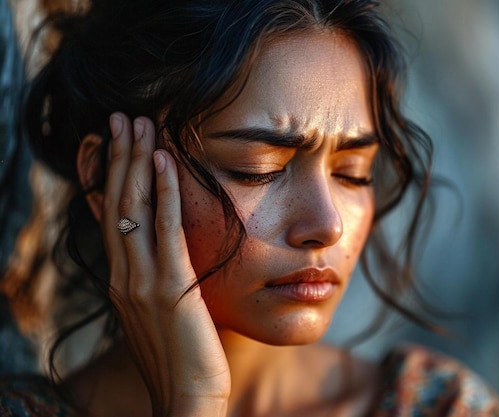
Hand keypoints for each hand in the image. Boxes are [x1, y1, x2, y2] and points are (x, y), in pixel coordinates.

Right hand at [102, 112, 229, 415]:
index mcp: (121, 280)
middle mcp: (124, 276)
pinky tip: (165, 161)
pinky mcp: (169, 287)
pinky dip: (163, 191)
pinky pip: (164, 229)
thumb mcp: (157, 312)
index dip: (111, 177)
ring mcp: (141, 281)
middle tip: (122, 118)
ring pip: (134, 209)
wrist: (187, 398)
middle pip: (117, 204)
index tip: (115, 143)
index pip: (111, 217)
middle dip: (118, 158)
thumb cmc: (179, 356)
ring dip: (137, 163)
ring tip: (139, 125)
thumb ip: (154, 278)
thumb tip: (160, 253)